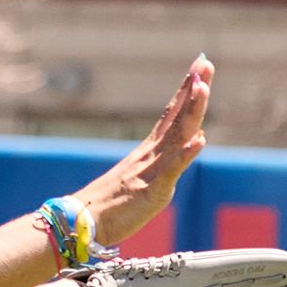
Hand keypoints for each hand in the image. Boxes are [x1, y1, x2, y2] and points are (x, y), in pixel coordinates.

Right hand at [76, 55, 212, 245]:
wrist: (82, 223)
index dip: (186, 90)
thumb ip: (172, 157)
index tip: (199, 66)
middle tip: (204, 63)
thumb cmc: (110, 206)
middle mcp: (150, 154)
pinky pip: (171, 170)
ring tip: (203, 86)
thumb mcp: (145, 178)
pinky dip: (185, 154)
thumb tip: (196, 136)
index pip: (171, 114)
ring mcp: (150, 170)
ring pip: (176, 136)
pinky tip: (199, 139)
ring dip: (190, 111)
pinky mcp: (151, 190)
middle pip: (176, 117)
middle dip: (192, 89)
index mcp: (148, 151)